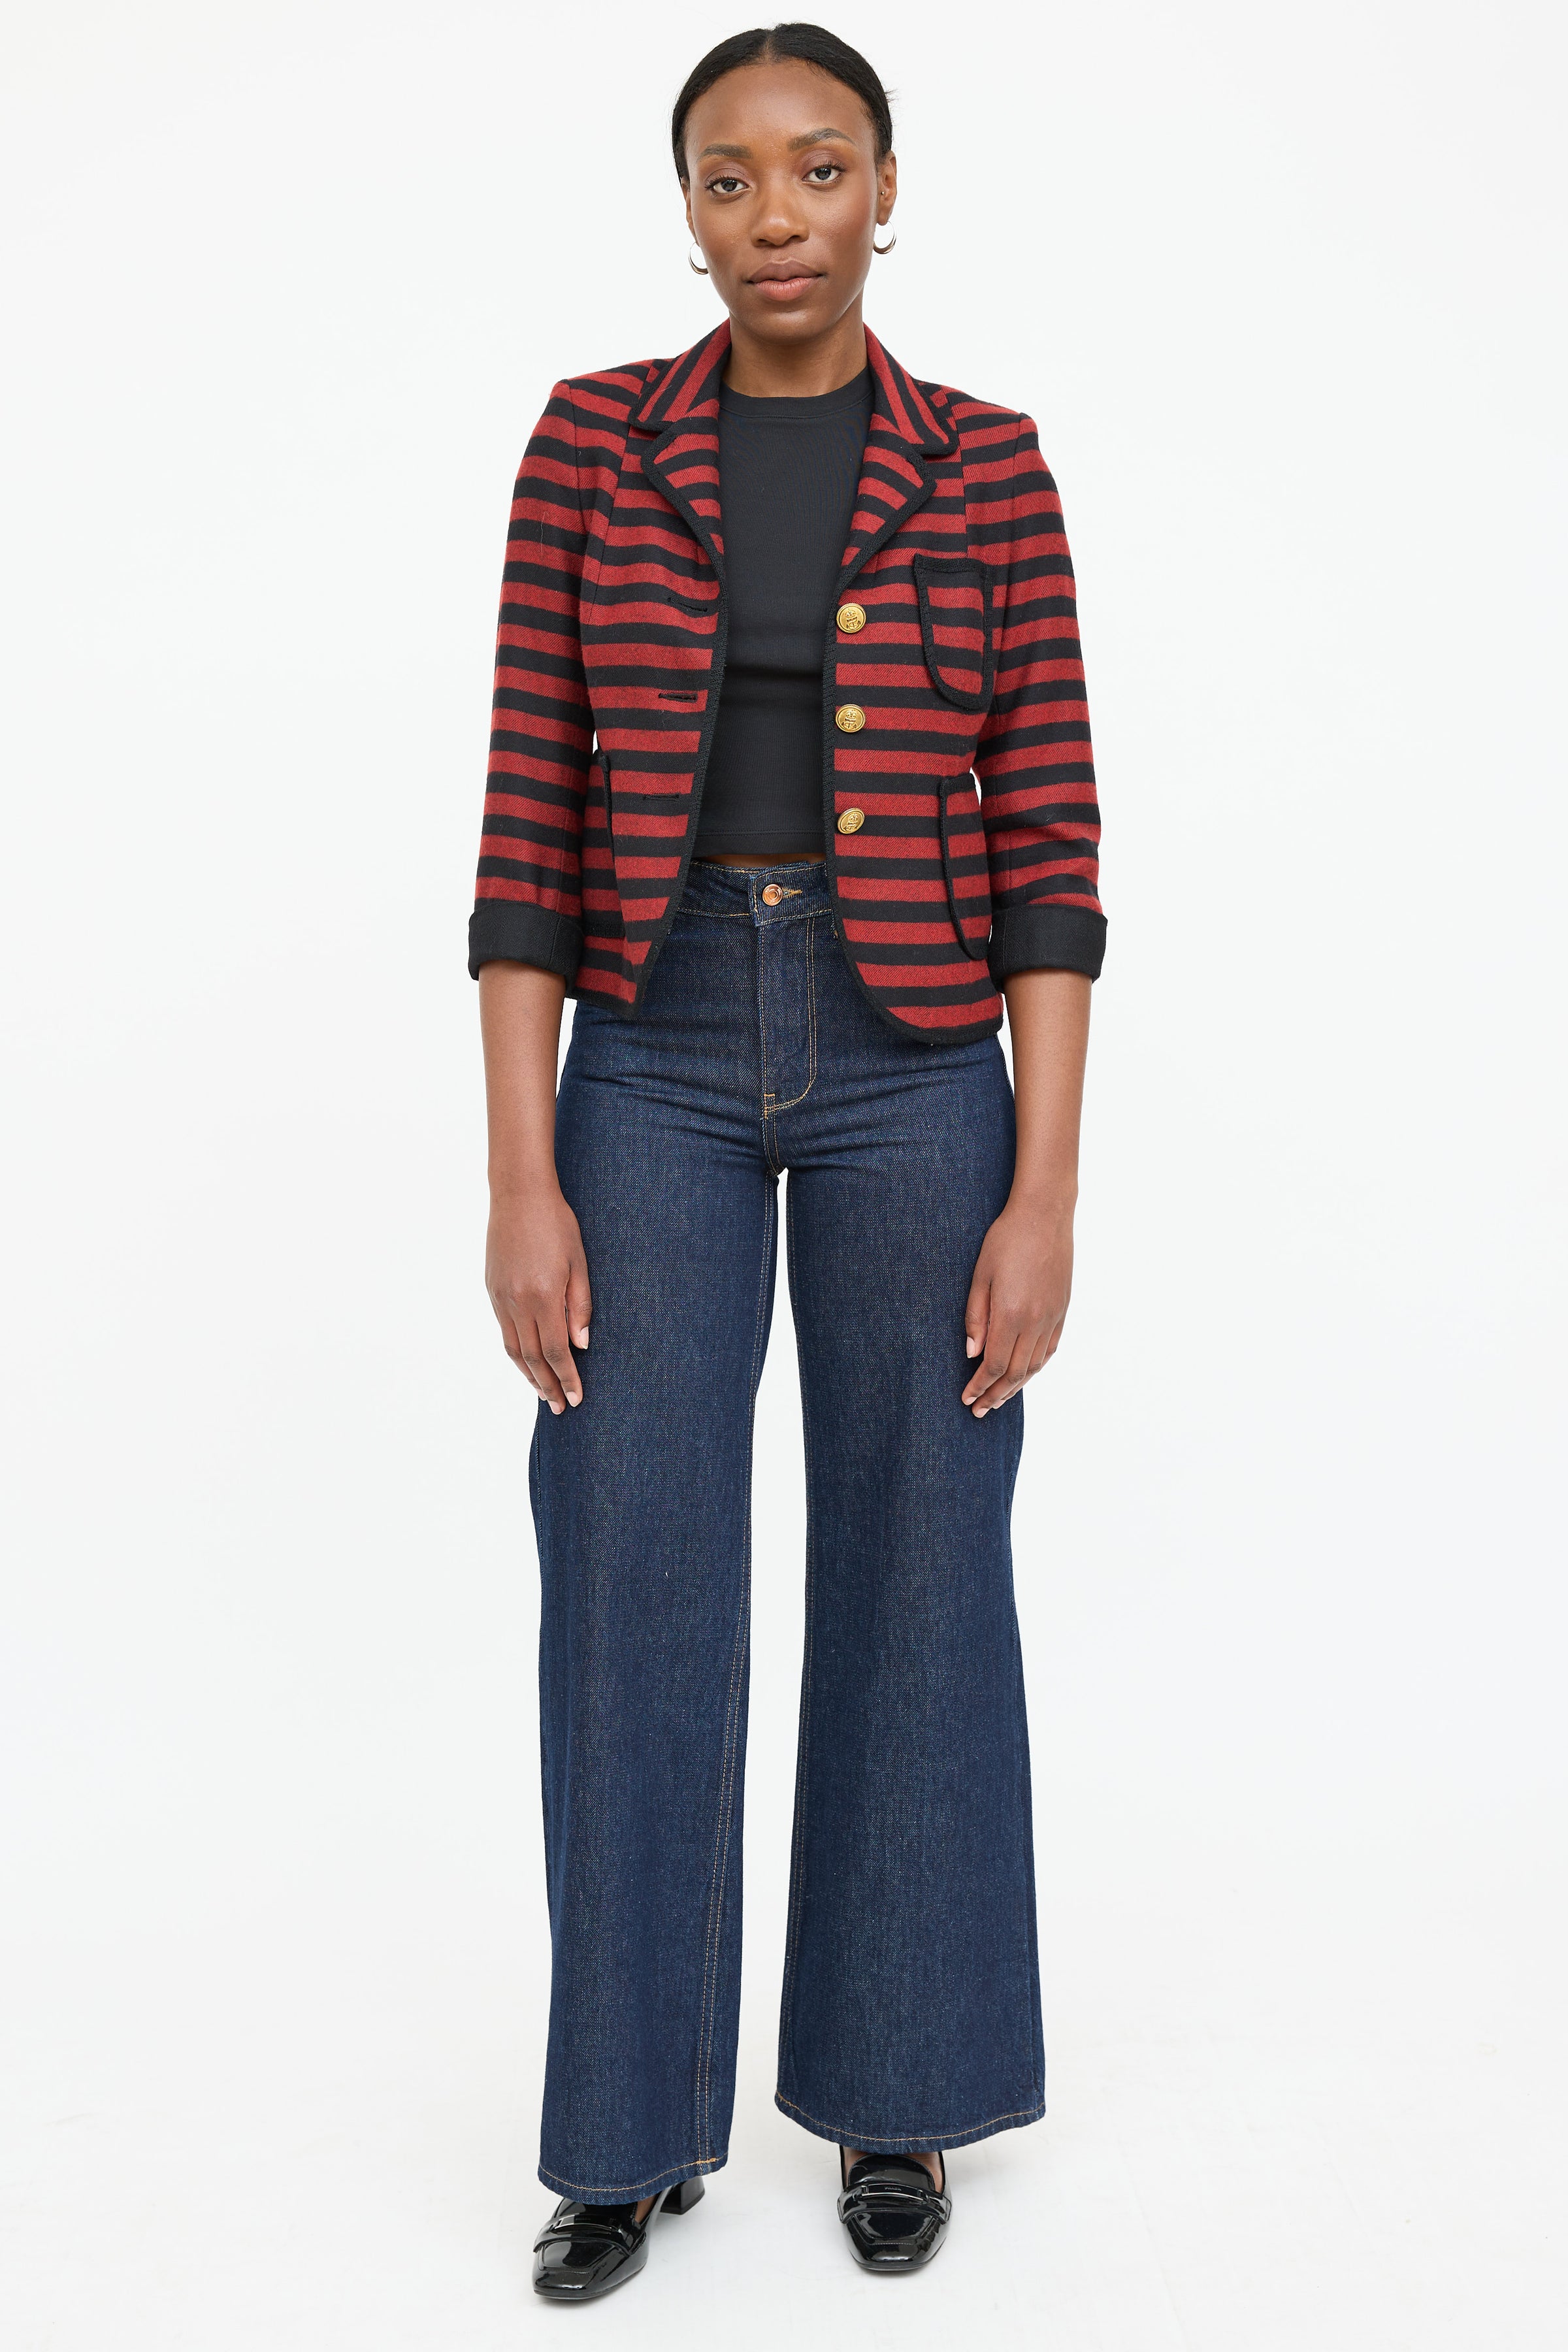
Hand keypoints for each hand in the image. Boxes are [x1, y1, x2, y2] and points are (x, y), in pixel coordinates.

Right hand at [486, 1180, 591, 1413]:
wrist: (518, 1195)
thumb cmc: (557, 1223)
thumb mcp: (579, 1263)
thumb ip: (580, 1306)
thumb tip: (581, 1345)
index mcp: (544, 1296)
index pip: (555, 1351)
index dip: (567, 1378)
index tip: (577, 1399)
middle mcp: (517, 1302)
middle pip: (532, 1357)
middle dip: (548, 1386)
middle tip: (561, 1408)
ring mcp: (500, 1297)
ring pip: (513, 1349)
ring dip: (528, 1375)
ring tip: (543, 1394)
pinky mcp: (491, 1290)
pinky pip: (503, 1331)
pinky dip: (516, 1353)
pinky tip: (526, 1362)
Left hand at [961, 1190, 1074, 1416]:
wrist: (1045, 1215)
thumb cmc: (1006, 1239)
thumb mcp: (980, 1276)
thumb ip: (976, 1318)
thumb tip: (972, 1354)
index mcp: (1012, 1314)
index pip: (995, 1365)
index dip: (979, 1386)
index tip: (966, 1398)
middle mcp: (1036, 1322)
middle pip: (1015, 1373)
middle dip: (995, 1395)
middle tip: (978, 1411)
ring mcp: (1052, 1317)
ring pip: (1035, 1365)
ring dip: (1015, 1387)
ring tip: (998, 1400)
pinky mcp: (1062, 1310)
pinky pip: (1049, 1350)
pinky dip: (1036, 1368)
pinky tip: (1024, 1375)